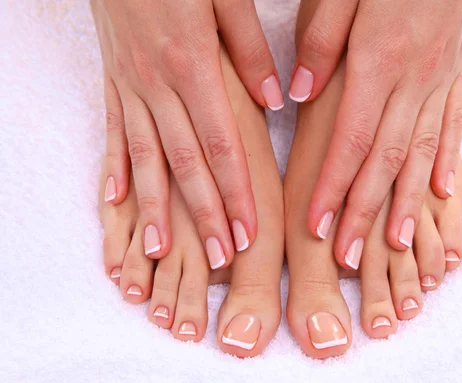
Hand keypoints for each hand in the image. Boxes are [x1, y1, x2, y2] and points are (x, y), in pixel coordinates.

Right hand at [92, 0, 283, 267]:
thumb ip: (250, 51)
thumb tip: (274, 101)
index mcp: (193, 68)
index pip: (220, 147)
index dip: (235, 194)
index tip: (247, 234)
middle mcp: (158, 87)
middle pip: (185, 164)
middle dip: (203, 216)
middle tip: (216, 259)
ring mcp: (130, 88)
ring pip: (145, 159)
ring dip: (154, 208)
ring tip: (160, 251)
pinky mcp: (112, 83)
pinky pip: (114, 132)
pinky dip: (116, 170)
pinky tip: (117, 201)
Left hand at [291, 0, 461, 267]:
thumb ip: (322, 41)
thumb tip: (299, 90)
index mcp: (378, 63)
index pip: (351, 141)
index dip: (333, 187)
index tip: (317, 226)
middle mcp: (412, 83)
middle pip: (385, 160)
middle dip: (365, 212)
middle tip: (350, 256)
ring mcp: (438, 82)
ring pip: (421, 154)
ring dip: (406, 202)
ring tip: (395, 245)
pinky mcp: (455, 76)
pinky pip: (452, 126)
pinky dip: (446, 163)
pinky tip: (441, 194)